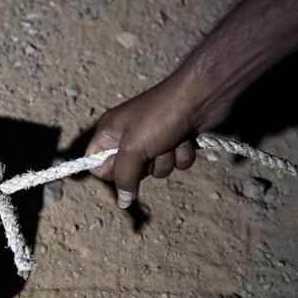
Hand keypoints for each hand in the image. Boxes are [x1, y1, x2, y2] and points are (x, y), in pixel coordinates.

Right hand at [85, 72, 232, 207]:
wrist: (201, 96)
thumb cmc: (161, 116)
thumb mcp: (134, 148)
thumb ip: (124, 177)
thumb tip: (123, 201)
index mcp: (110, 132)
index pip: (97, 164)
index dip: (111, 171)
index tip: (126, 165)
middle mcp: (128, 136)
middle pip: (129, 171)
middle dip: (145, 166)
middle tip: (151, 149)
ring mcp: (152, 139)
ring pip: (155, 170)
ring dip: (166, 160)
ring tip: (171, 140)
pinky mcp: (173, 141)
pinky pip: (174, 164)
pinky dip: (181, 155)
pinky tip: (185, 138)